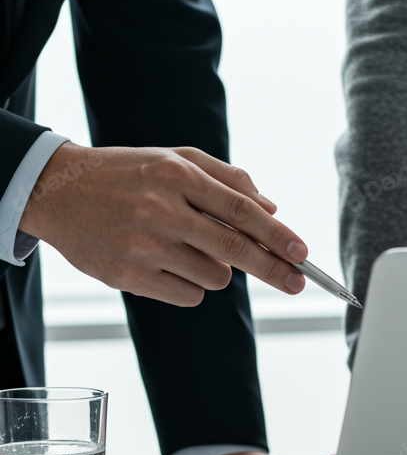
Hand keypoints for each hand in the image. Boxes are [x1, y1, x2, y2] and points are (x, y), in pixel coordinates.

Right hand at [20, 143, 308, 305]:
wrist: (57, 192)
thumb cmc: (124, 173)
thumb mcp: (173, 160)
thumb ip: (225, 179)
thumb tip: (271, 208)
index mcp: (177, 175)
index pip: (242, 210)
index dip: (277, 235)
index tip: (303, 254)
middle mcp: (161, 209)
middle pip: (235, 249)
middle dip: (273, 269)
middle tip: (298, 282)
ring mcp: (143, 246)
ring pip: (214, 277)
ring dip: (215, 269)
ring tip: (185, 247)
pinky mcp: (128, 276)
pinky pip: (187, 295)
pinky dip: (189, 285)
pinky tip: (164, 263)